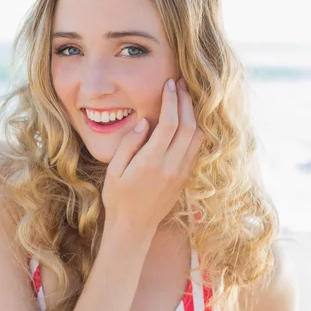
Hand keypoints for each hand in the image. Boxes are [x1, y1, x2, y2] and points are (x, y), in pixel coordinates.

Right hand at [102, 78, 203, 236]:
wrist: (134, 227)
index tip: (168, 84)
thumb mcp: (114, 171)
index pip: (168, 123)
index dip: (171, 100)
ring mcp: (181, 172)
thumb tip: (143, 122)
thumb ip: (129, 145)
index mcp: (151, 162)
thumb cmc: (118, 198)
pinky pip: (195, 148)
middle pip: (188, 125)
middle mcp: (171, 166)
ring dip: (193, 114)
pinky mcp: (185, 177)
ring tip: (185, 98)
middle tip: (180, 84)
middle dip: (185, 101)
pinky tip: (186, 120)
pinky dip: (194, 130)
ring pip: (197, 136)